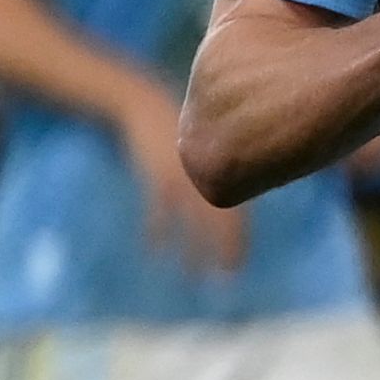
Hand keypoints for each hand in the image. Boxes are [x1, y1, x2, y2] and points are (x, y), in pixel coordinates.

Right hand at [118, 89, 247, 270]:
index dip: (236, 238)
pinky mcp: (158, 172)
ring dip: (194, 248)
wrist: (143, 103)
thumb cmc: (174, 132)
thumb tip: (230, 199)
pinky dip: (158, 229)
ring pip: (194, 218)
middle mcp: (207, 172)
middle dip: (224, 247)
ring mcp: (184, 172)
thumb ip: (217, 172)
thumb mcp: (201, 148)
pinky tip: (154, 250)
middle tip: (226, 275)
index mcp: (222, 166)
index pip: (236, 210)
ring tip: (195, 275)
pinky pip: (160, 208)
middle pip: (221, 218)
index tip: (234, 265)